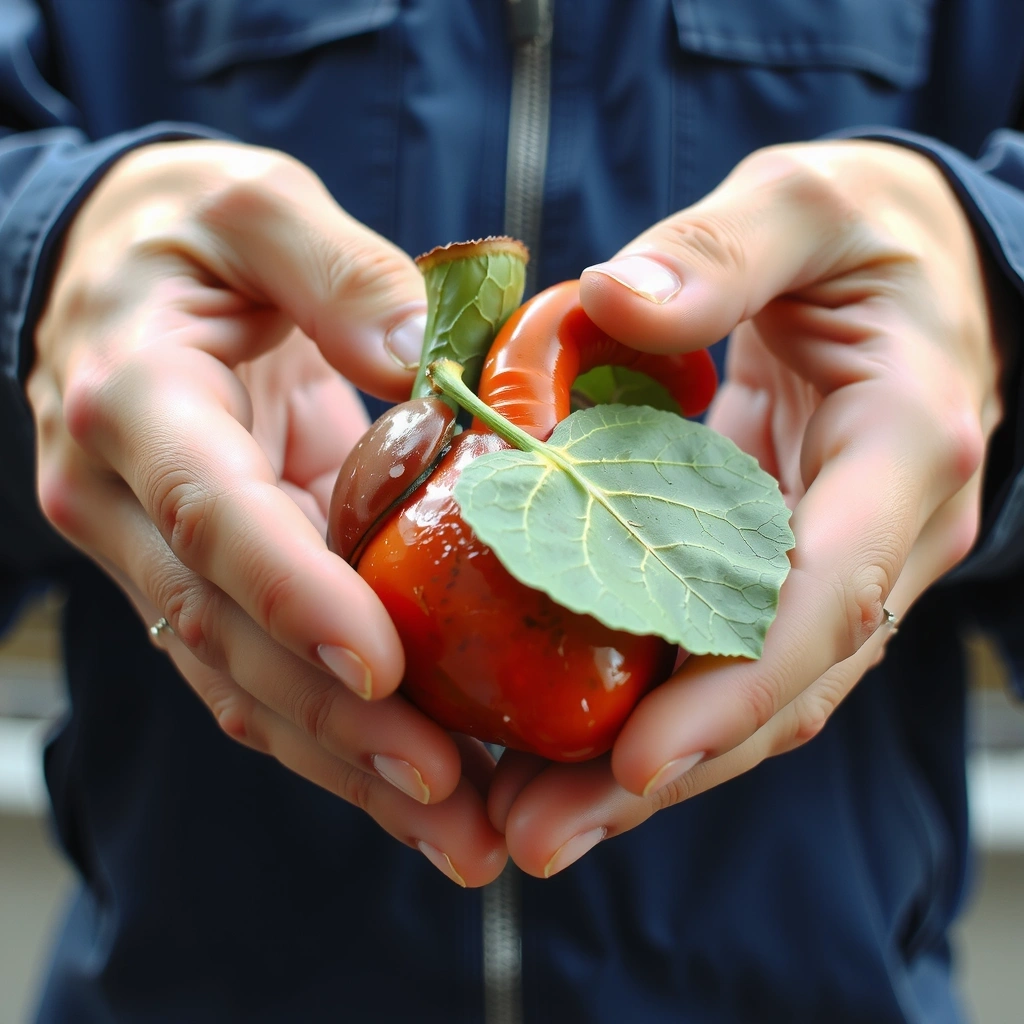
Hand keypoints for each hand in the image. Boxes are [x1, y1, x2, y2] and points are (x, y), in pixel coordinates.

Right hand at [28, 140, 505, 885]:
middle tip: (453, 801)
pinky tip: (418, 789)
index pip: (213, 517)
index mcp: (137, 403)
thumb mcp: (256, 205)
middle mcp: (128, 502)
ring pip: (243, 685)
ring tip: (460, 836)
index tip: (382, 671)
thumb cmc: (186, 232)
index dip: (292, 597)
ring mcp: (157, 556)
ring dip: (348, 767)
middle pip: (228, 638)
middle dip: (339, 728)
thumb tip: (430, 355)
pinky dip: (339, 740)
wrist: (115, 271)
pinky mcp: (202, 580)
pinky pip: (262, 675)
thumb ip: (337, 270)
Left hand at [490, 140, 1004, 876]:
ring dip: (645, 772)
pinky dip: (651, 709)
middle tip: (533, 837)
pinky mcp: (785, 568)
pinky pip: (723, 657)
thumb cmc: (871, 232)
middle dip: (663, 773)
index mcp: (900, 455)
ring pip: (752, 698)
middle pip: (778, 688)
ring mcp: (835, 566)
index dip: (735, 690)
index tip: (634, 763)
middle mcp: (880, 539)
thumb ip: (723, 247)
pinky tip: (561, 745)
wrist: (922, 275)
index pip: (827, 599)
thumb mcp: (806, 203)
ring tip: (525, 822)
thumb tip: (611, 299)